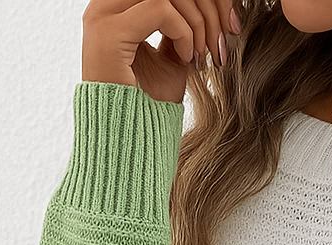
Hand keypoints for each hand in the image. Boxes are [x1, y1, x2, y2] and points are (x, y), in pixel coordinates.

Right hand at [81, 0, 240, 102]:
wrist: (128, 143)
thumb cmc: (149, 106)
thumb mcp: (172, 58)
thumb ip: (182, 28)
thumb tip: (211, 7)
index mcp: (118, 6)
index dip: (202, 0)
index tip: (228, 26)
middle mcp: (106, 4)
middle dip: (208, 5)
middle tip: (222, 41)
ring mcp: (103, 16)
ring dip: (199, 20)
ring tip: (204, 54)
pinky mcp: (109, 33)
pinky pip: (160, 9)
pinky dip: (184, 32)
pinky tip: (188, 60)